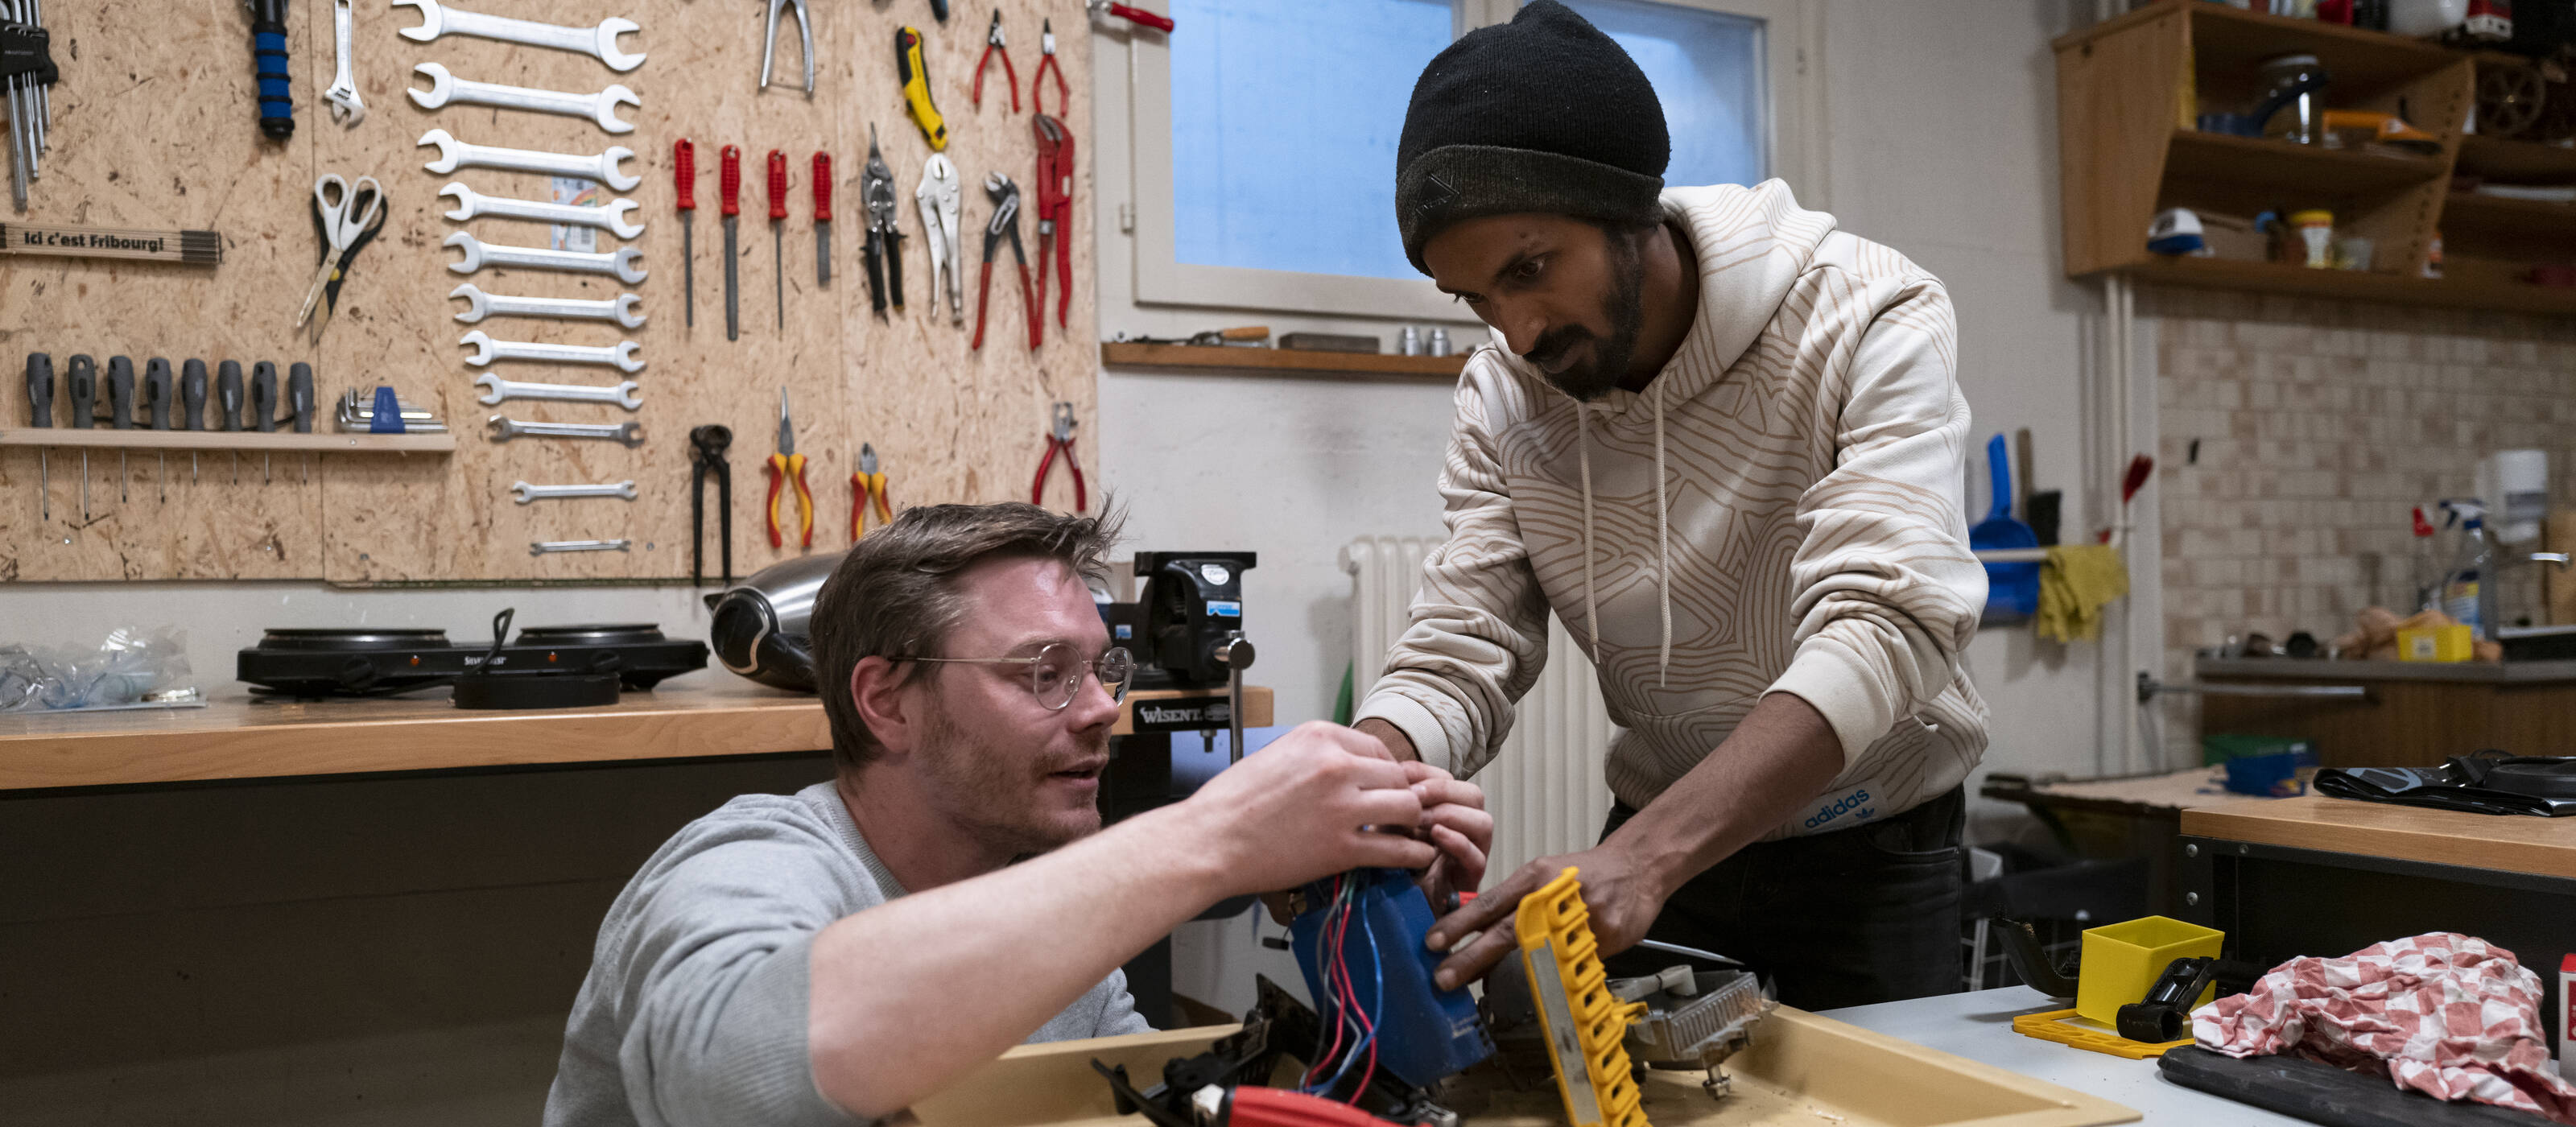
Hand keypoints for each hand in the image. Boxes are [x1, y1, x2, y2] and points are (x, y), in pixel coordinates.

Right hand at [1182, 721, 1435, 899]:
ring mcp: (1342, 806)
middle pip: (1397, 776)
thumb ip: (1314, 757)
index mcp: (1318, 737)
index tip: (1385, 785)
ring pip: (1407, 807)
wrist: (1209, 840)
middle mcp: (1336, 766)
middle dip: (1401, 795)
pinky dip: (1413, 853)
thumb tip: (1341, 768)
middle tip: (1398, 812)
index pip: (1376, 748)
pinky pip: (1396, 848)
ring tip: (1404, 832)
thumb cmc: (1231, 803)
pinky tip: (1415, 856)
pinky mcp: (1342, 846)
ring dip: (1409, 821)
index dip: (1386, 770)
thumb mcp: (1275, 755)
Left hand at [1402, 760, 1490, 910]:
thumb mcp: (1387, 827)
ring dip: (1451, 815)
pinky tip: (1436, 837)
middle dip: (1443, 790)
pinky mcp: (1471, 879)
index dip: (1427, 773)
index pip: (1449, 779)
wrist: (1396, 909)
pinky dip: (1458, 842)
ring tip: (1422, 820)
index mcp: (1446, 810)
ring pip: (1484, 822)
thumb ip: (1390, 804)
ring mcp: (1472, 853)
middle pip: (1474, 794)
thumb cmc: (1391, 866)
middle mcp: (1464, 828)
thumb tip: (1385, 775)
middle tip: (1413, 796)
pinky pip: (1477, 856)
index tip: (1399, 774)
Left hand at [1422, 840, 1665, 990]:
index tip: (1432, 942)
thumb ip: (1516, 907)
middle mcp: (1553, 894)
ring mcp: (1580, 916)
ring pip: (1539, 953)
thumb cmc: (1584, 874)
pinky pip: (1574, 963)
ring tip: (1485, 991)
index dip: (1459, 923)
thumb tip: (1479, 943)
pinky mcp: (1605, 936)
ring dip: (1511, 975)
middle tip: (1442, 977)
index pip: (1490, 902)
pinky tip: (1546, 983)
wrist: (1637, 866)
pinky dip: (1557, 975)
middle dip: (1471, 957)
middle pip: (1506, 931)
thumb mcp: (1544, 876)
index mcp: (1534, 876)